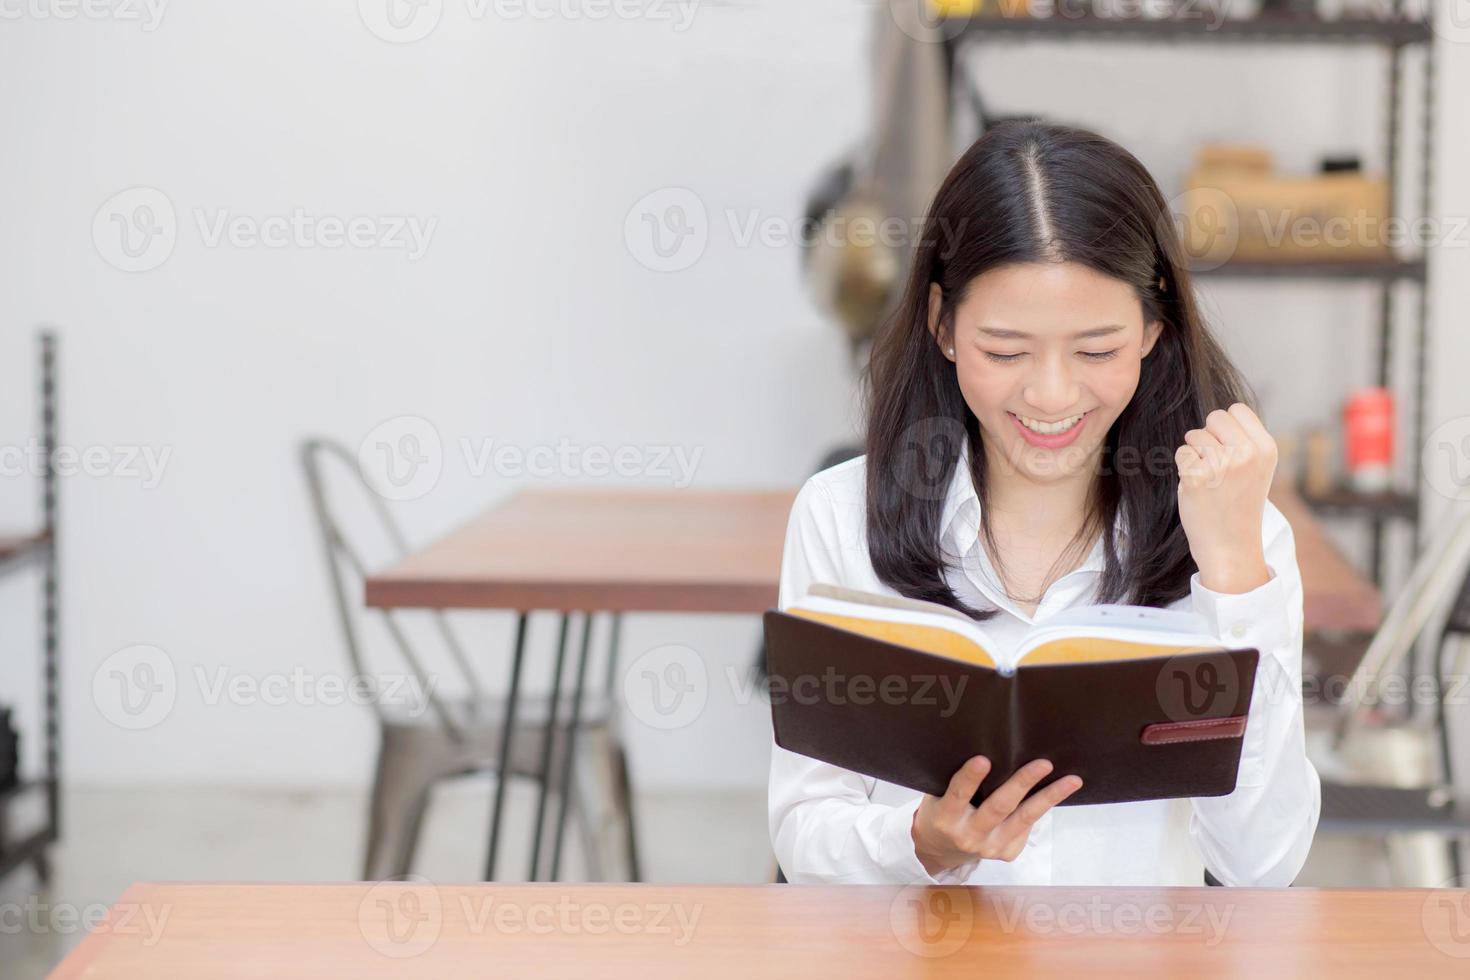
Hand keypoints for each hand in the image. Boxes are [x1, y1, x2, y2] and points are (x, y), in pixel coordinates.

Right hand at [911, 756, 1082, 877]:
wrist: (941, 850)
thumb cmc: (941, 811)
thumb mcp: (937, 796)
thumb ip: (957, 782)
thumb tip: (991, 751)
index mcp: (945, 818)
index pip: (958, 795)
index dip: (970, 778)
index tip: (983, 760)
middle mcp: (969, 836)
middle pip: (999, 807)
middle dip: (1023, 783)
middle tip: (1043, 764)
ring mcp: (990, 848)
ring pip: (1024, 819)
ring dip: (1049, 797)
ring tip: (1071, 781)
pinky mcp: (1007, 853)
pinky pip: (1027, 826)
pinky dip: (1042, 806)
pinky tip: (1058, 792)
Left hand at [1175, 402, 1276, 594]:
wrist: (1230, 545)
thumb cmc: (1239, 504)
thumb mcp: (1257, 469)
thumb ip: (1244, 441)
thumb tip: (1218, 416)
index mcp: (1266, 449)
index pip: (1237, 410)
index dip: (1226, 426)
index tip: (1228, 448)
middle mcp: (1247, 453)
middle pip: (1214, 417)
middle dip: (1208, 435)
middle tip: (1215, 463)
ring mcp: (1222, 464)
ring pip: (1194, 435)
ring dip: (1195, 453)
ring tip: (1209, 478)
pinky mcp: (1197, 476)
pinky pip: (1181, 453)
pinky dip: (1184, 468)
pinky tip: (1197, 487)